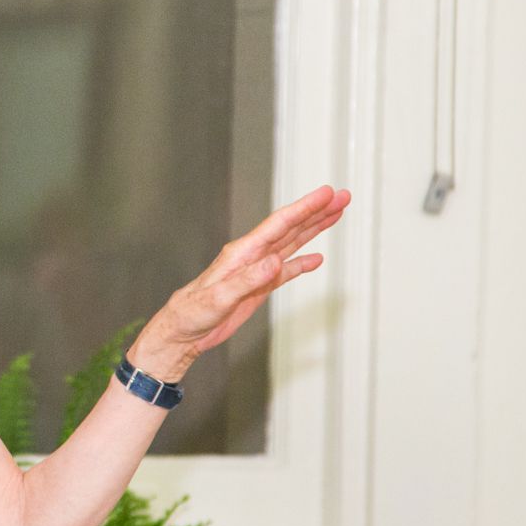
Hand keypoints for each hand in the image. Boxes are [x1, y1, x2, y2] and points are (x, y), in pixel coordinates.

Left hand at [128, 185, 350, 380]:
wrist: (182, 332)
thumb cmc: (192, 313)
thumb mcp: (220, 298)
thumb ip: (248, 280)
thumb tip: (275, 262)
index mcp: (242, 253)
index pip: (279, 224)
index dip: (305, 208)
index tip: (327, 193)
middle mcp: (251, 256)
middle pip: (290, 228)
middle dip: (316, 211)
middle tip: (342, 196)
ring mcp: (256, 271)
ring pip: (291, 244)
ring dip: (313, 229)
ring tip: (336, 214)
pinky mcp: (258, 287)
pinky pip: (286, 271)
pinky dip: (302, 263)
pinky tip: (317, 258)